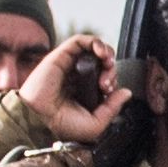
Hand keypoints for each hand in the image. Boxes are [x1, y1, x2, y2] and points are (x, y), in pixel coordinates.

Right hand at [16, 31, 122, 146]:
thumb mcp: (95, 124)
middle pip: (104, 62)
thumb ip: (112, 109)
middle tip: (106, 83)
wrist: (41, 118)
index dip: (112, 80)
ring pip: (95, 49)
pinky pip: (81, 41)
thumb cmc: (64, 125)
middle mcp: (80, 76)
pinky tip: (100, 52)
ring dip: (107, 53)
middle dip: (111, 69)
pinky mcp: (63, 55)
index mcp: (87, 91)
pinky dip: (95, 42)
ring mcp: (71, 65)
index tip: (109, 91)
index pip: (107, 77)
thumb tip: (127, 92)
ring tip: (107, 63)